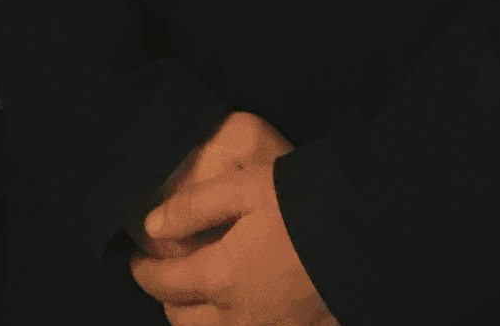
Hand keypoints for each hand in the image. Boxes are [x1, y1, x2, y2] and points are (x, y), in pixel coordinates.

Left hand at [126, 111, 336, 324]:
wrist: (362, 228)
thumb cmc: (301, 201)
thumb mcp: (243, 187)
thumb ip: (193, 208)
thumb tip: (152, 227)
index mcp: (221, 277)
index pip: (165, 283)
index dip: (144, 271)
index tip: (137, 260)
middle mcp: (239, 316)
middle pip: (184, 321)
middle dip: (168, 300)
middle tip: (166, 276)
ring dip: (197, 321)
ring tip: (199, 297)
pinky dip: (234, 325)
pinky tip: (240, 309)